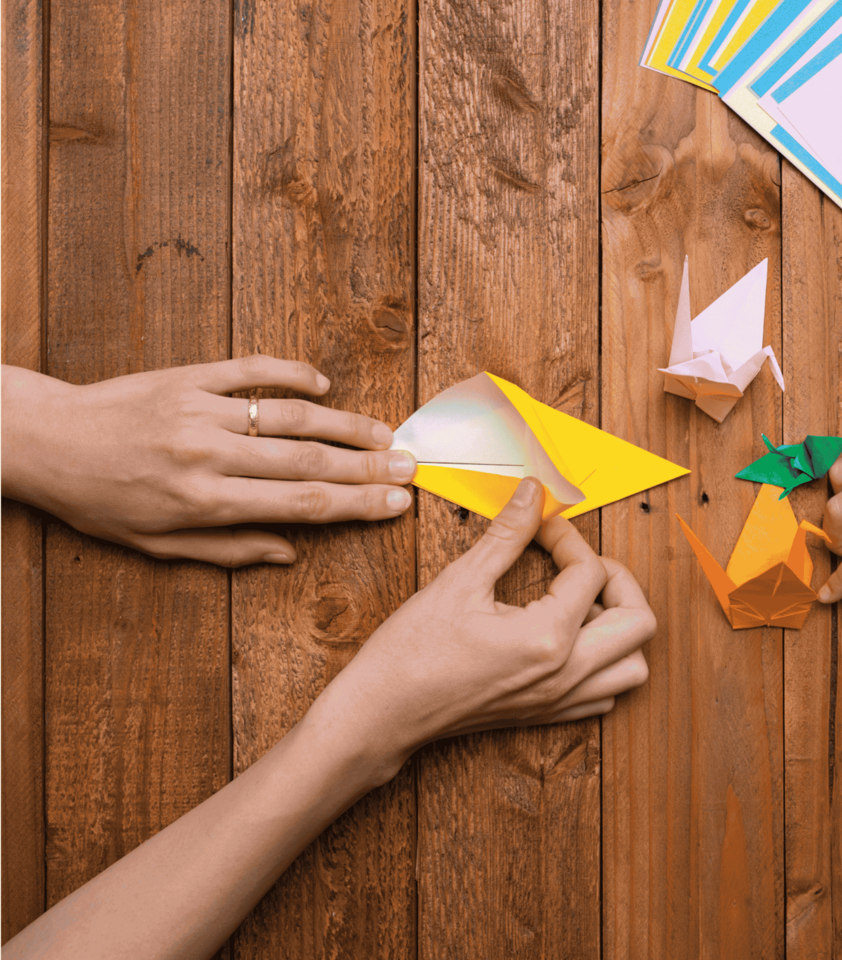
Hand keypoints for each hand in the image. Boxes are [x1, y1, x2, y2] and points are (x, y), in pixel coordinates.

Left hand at [1, 357, 415, 565]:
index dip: (357, 504)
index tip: (396, 503)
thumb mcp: (156, 545)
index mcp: (205, 501)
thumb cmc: (100, 500)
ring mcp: (201, 410)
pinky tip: (323, 385)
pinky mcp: (188, 376)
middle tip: (411, 467)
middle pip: (309, 460)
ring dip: (345, 423)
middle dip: (369, 466)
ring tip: (385, 432)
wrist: (45, 441)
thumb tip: (289, 552)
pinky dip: (292, 374)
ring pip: (290, 416)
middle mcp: (209, 454)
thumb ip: (227, 550)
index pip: (302, 504)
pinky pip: (251, 370)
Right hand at [311, 477, 652, 780]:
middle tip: (581, 563)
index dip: (568, 538)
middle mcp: (565, 674)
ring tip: (581, 603)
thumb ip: (508, 534)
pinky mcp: (548, 714)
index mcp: (547, 638)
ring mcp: (559, 699)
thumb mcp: (460, 581)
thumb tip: (534, 494)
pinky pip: (606, 693)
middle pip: (640, 623)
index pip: (590, 573)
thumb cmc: (411, 653)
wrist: (382, 713)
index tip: (542, 528)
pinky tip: (570, 638)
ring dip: (620, 627)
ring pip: (633, 666)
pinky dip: (605, 662)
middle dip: (619, 581)